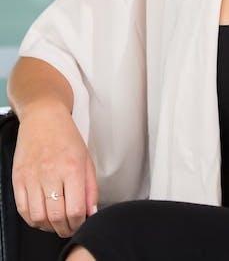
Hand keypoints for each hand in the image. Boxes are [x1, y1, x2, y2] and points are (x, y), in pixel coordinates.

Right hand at [12, 101, 99, 237]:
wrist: (43, 118)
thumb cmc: (67, 136)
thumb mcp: (87, 158)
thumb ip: (90, 187)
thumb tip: (91, 211)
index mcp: (72, 168)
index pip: (75, 209)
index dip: (78, 223)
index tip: (81, 223)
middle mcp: (51, 174)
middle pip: (56, 216)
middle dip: (65, 228)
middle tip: (69, 228)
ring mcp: (32, 178)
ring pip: (38, 217)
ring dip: (49, 227)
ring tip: (56, 223)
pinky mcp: (18, 179)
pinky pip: (23, 209)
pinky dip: (33, 219)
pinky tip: (42, 217)